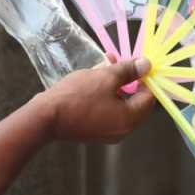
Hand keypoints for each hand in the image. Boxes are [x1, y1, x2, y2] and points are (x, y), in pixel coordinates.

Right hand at [35, 57, 154, 143]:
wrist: (46, 117)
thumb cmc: (77, 96)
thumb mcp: (105, 77)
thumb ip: (128, 71)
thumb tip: (147, 65)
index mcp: (129, 120)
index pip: (149, 98)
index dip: (146, 79)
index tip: (136, 64)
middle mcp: (122, 131)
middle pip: (135, 102)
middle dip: (128, 79)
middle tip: (119, 62)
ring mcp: (107, 133)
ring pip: (120, 105)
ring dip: (115, 84)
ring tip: (104, 65)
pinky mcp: (94, 131)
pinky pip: (107, 111)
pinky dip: (105, 96)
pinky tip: (94, 80)